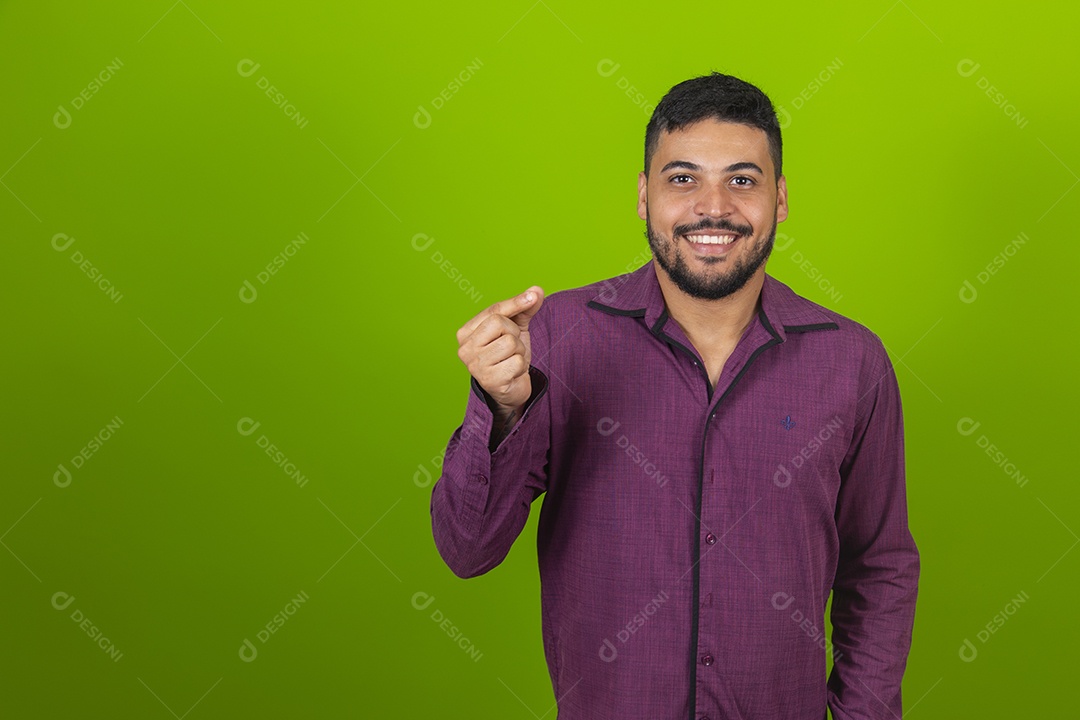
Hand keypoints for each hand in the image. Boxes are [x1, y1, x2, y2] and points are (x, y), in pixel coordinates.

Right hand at [456, 286, 544, 410]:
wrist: (511, 388)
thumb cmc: (509, 355)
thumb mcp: (516, 328)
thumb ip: (524, 308)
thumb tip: (537, 290)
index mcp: (466, 332)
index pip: (494, 310)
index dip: (516, 303)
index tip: (534, 296)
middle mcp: (465, 348)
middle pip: (500, 323)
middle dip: (514, 334)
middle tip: (511, 348)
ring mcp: (475, 366)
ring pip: (510, 343)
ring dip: (519, 352)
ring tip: (511, 360)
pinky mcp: (489, 381)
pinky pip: (516, 362)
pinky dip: (520, 367)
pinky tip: (512, 373)